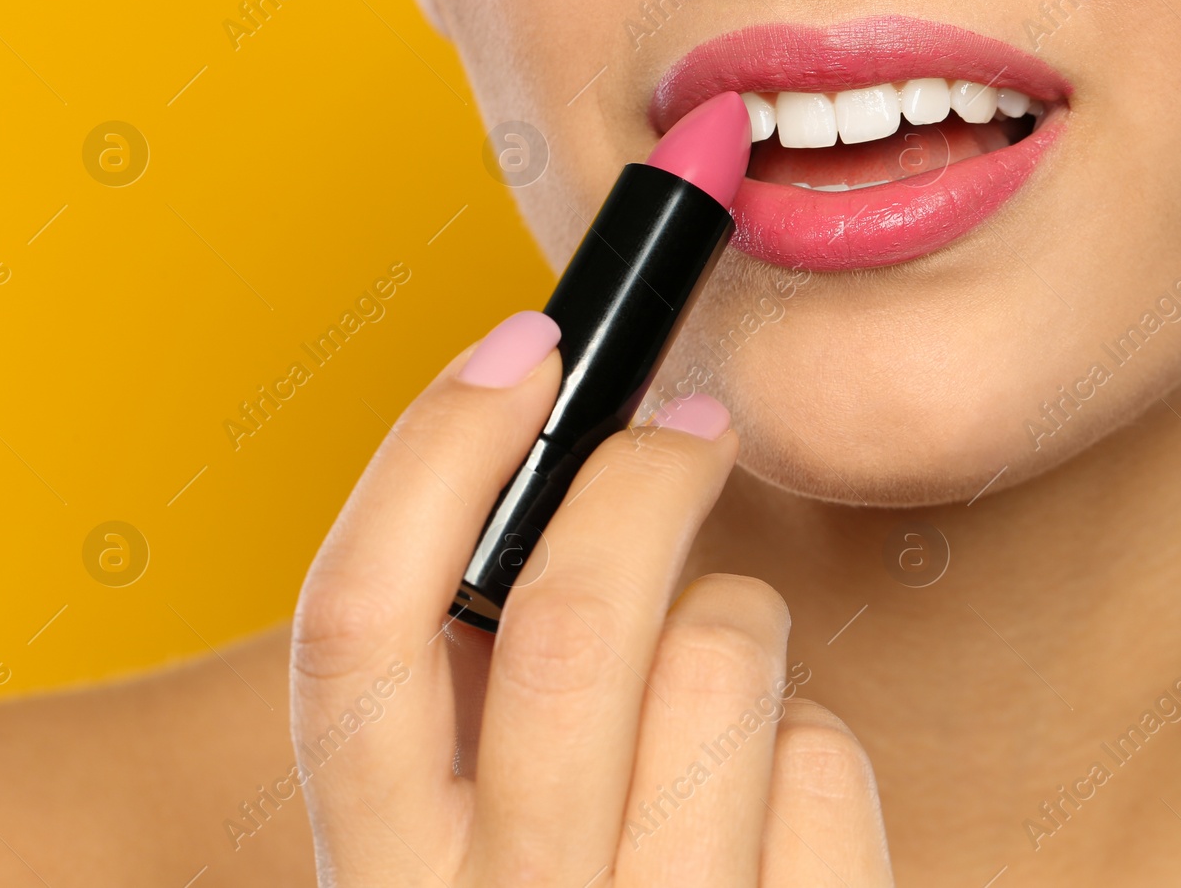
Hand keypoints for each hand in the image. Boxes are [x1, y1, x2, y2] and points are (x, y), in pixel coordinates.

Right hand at [290, 311, 895, 886]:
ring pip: (721, 661)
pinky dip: (815, 741)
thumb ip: (479, 701)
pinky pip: (826, 762)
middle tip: (693, 426)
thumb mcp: (480, 843)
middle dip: (638, 478)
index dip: (430, 455)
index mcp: (386, 873)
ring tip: (735, 664)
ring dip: (742, 614)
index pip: (354, 629)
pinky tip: (782, 798)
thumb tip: (547, 465)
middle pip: (559, 621)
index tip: (524, 345)